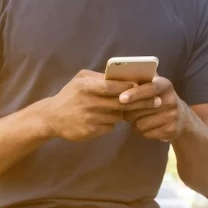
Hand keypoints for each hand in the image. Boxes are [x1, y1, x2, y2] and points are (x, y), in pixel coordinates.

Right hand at [43, 70, 162, 140]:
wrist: (51, 118)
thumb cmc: (69, 96)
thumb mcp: (80, 80)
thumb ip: (99, 77)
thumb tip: (123, 76)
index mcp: (86, 87)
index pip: (115, 87)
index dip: (132, 88)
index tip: (147, 87)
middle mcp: (88, 103)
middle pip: (121, 103)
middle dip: (141, 102)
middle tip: (156, 102)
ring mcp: (89, 118)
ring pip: (118, 116)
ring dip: (126, 113)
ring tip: (134, 110)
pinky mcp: (90, 132)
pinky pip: (109, 126)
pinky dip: (112, 123)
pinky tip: (108, 119)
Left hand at [121, 77, 188, 140]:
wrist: (182, 118)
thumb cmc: (158, 98)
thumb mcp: (154, 85)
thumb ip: (140, 79)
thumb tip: (117, 75)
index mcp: (165, 85)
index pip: (149, 88)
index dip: (135, 93)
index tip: (121, 98)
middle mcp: (171, 100)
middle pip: (139, 109)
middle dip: (128, 110)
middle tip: (124, 108)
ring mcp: (172, 116)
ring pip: (139, 123)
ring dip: (134, 122)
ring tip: (139, 117)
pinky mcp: (170, 130)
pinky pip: (145, 133)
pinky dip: (141, 131)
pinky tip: (147, 126)